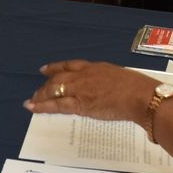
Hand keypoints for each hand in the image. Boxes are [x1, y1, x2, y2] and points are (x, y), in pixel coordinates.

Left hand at [24, 61, 155, 121]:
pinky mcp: (79, 104)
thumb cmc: (136, 88)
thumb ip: (106, 82)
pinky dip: (42, 106)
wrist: (140, 96)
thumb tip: (103, 90)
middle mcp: (84, 75)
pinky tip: (32, 107)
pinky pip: (56, 105)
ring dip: (41, 96)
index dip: (55, 68)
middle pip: (58, 78)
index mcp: (94, 67)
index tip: (45, 70)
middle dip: (45, 86)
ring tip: (32, 101)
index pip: (69, 65)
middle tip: (37, 92)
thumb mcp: (119, 78)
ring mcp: (80, 89)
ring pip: (54, 90)